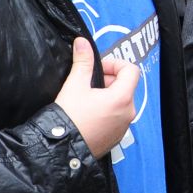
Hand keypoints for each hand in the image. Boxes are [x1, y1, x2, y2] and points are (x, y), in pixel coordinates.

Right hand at [53, 37, 141, 155]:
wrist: (61, 149)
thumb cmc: (69, 116)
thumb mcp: (75, 85)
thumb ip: (82, 61)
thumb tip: (82, 42)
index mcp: (122, 98)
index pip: (131, 70)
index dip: (115, 64)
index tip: (98, 68)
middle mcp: (128, 113)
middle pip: (127, 85)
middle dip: (109, 79)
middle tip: (89, 82)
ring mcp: (124, 127)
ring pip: (121, 101)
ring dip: (108, 94)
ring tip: (86, 98)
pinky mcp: (116, 137)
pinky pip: (117, 116)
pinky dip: (107, 109)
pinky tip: (88, 113)